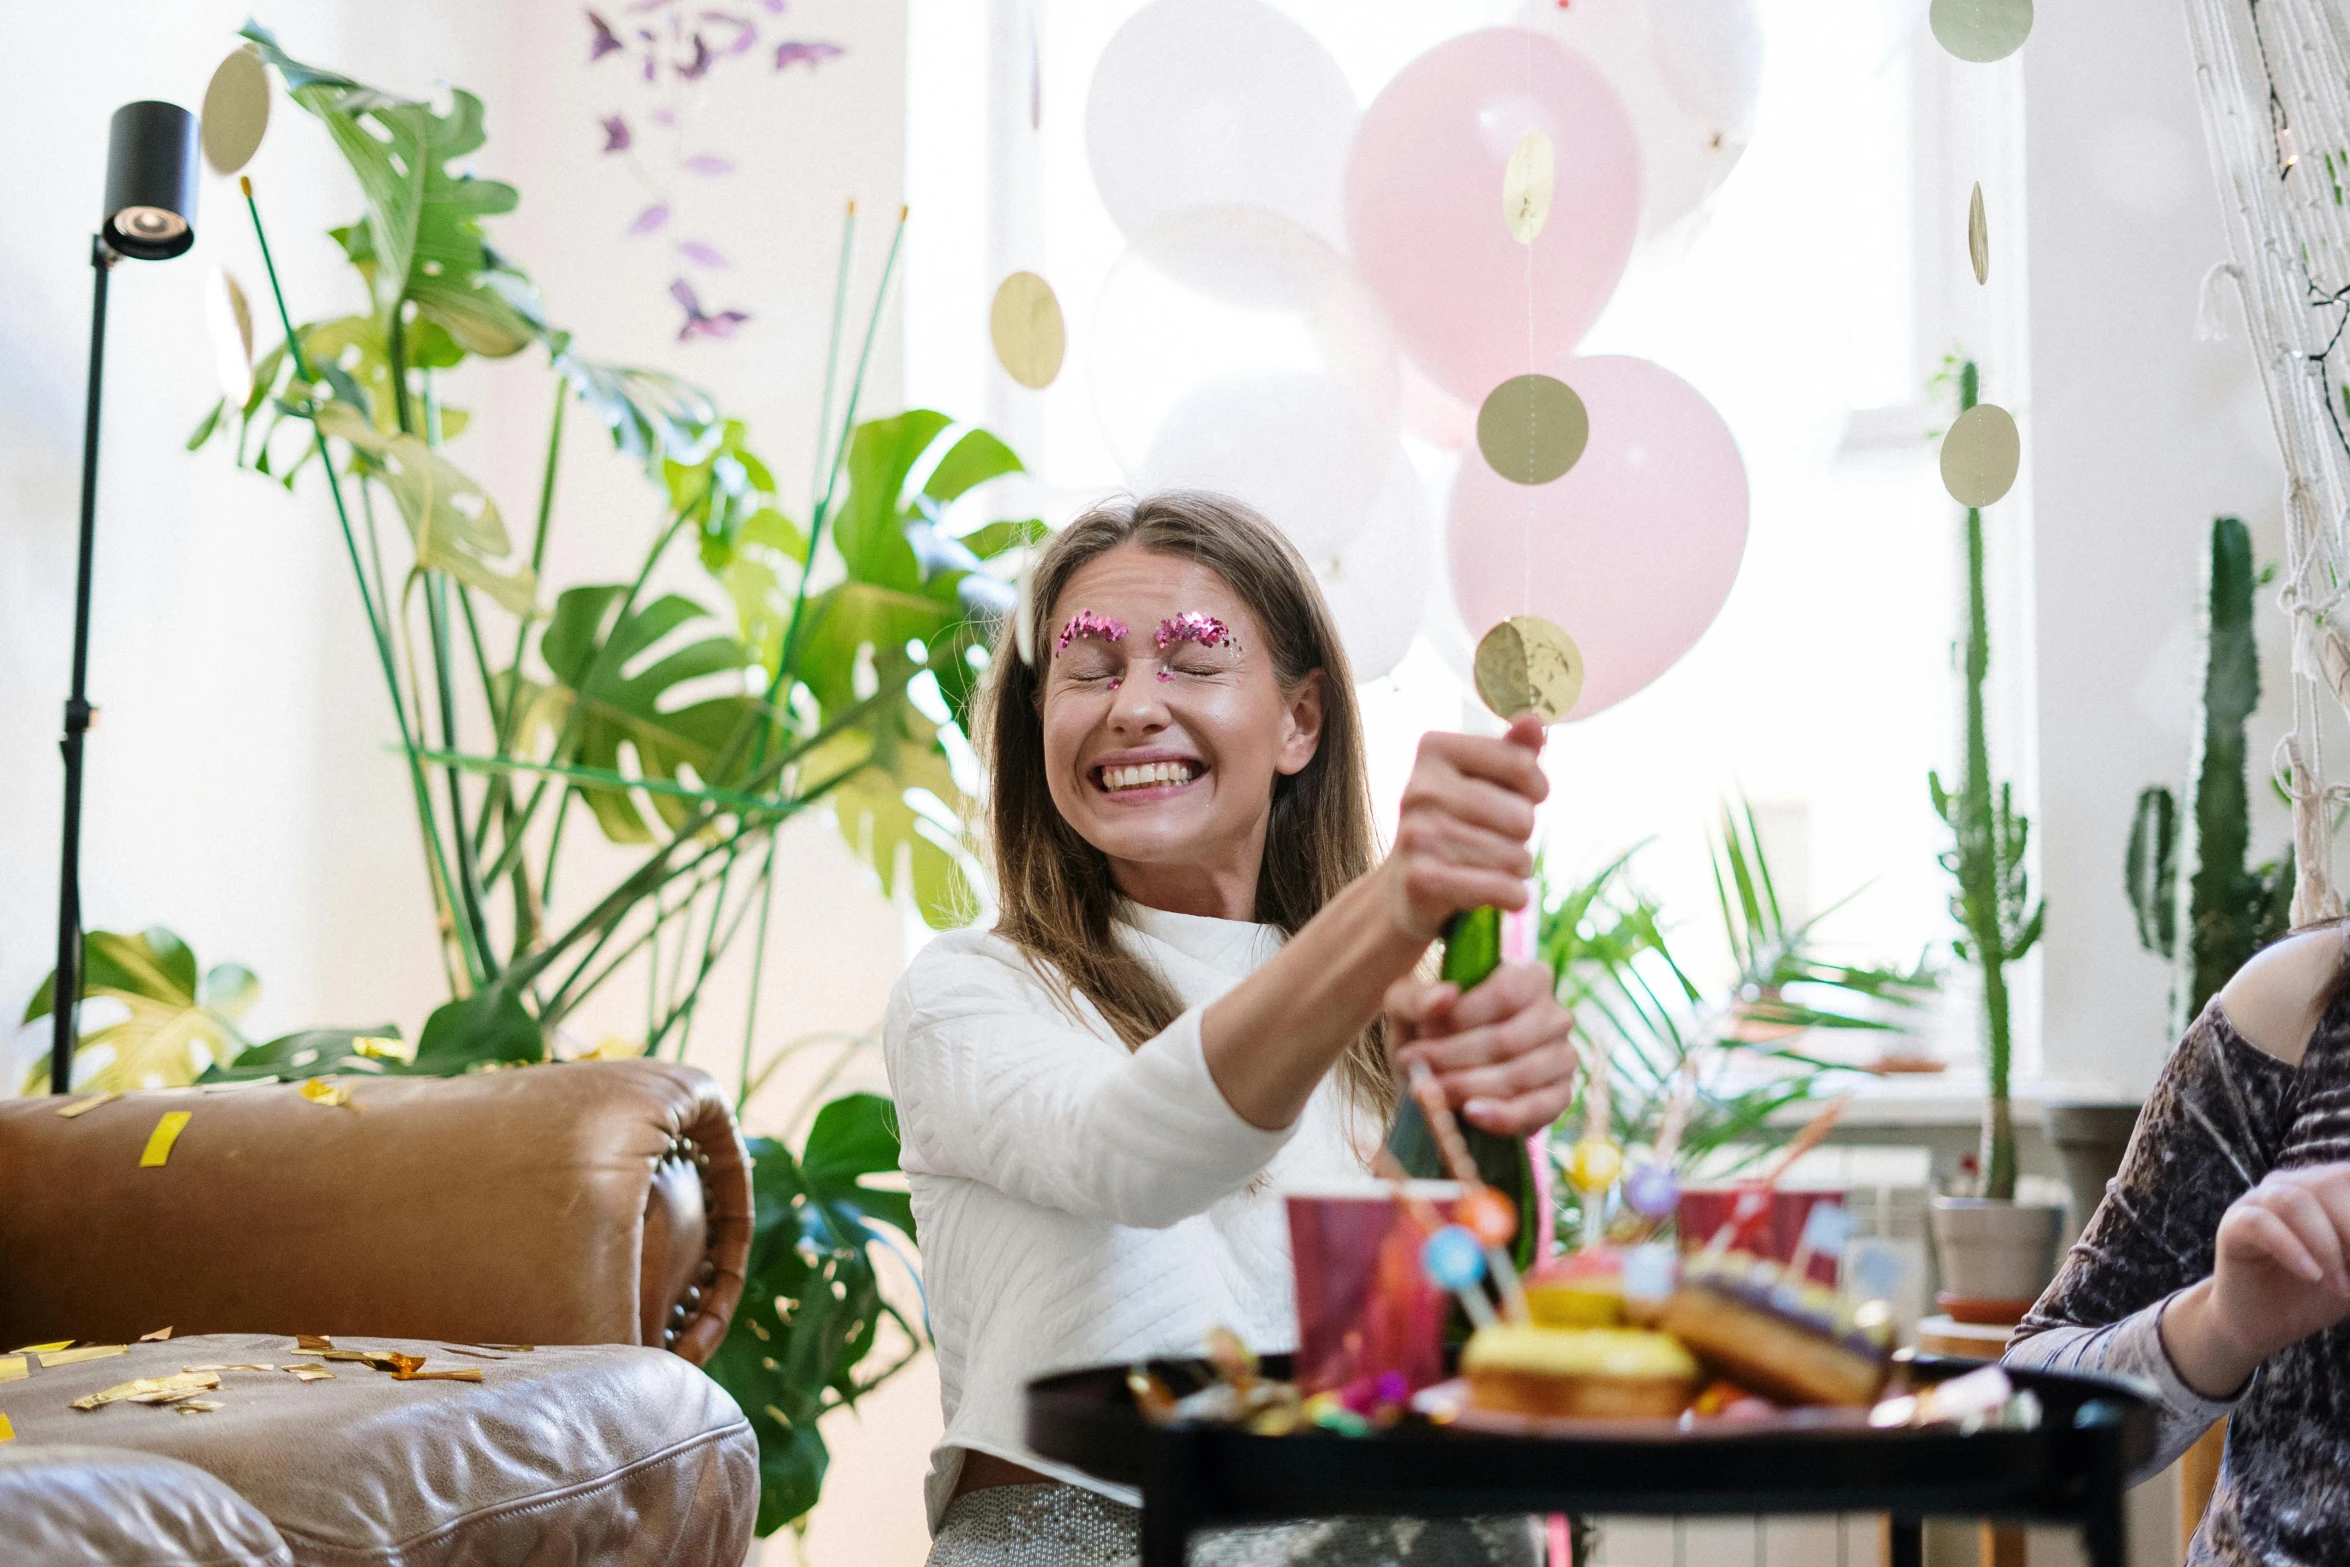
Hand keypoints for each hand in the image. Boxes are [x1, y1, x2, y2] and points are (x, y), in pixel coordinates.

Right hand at [1377, 715, 1548, 942]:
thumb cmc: (1457, 824)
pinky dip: (1513, 897)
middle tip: (1496, 839)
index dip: (1536, 788)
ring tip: (1491, 866)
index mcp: (1434, 750)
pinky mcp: (1422, 880)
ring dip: (1517, 868)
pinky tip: (1503, 894)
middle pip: (1521, 816)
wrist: (1405, 888)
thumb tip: (1533, 720)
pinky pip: (1501, 888)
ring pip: (1515, 857)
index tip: (1523, 798)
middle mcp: (1419, 789)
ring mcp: (1417, 835)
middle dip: (1521, 835)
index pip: (1521, 764)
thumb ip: (1512, 752)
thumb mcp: (1482, 781)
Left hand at [1385, 960, 1578, 1136]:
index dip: (1460, 1017)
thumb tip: (1447, 995)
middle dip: (1452, 1056)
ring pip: (1519, 1075)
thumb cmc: (1425, 1037)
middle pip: (1507, 1039)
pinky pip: (1536, 1110)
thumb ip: (1417, 998)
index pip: (1504, 994)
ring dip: (1467, 1086)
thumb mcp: (1405, 1012)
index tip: (1420, 1032)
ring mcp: (1563, 1057)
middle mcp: (1555, 1014)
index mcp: (1529, 978)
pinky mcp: (1560, 1097)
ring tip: (1430, 1089)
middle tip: (1412, 1065)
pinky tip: (1470, 1113)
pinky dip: (1500, 1115)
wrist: (1434, 1086)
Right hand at [2161, 1161, 2349, 1397]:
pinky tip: (2311, 1275)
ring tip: (2341, 1286)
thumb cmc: (2316, 1293)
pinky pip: (2259, 1223)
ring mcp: (2257, 1201)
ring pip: (2294, 1201)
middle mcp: (2292, 1186)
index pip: (2347, 1177)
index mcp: (2324, 1188)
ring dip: (2327, 1247)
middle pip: (2327, 1183)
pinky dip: (2291, 1250)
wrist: (2266, 1323)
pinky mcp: (2233, 1225)